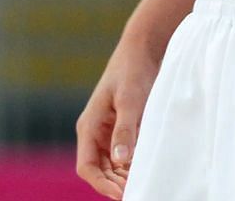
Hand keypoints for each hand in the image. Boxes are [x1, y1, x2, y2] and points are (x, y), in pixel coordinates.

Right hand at [74, 38, 161, 198]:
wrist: (144, 47)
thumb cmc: (134, 71)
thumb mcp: (131, 100)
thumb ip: (125, 130)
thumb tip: (120, 161)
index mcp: (89, 127)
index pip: (86, 166)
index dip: (101, 183)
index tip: (121, 194)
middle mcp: (95, 131)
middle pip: (99, 169)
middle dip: (114, 183)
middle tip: (138, 193)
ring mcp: (108, 129)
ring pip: (111, 163)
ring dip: (124, 176)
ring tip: (144, 185)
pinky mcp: (123, 125)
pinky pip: (123, 151)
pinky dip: (132, 163)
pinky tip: (147, 169)